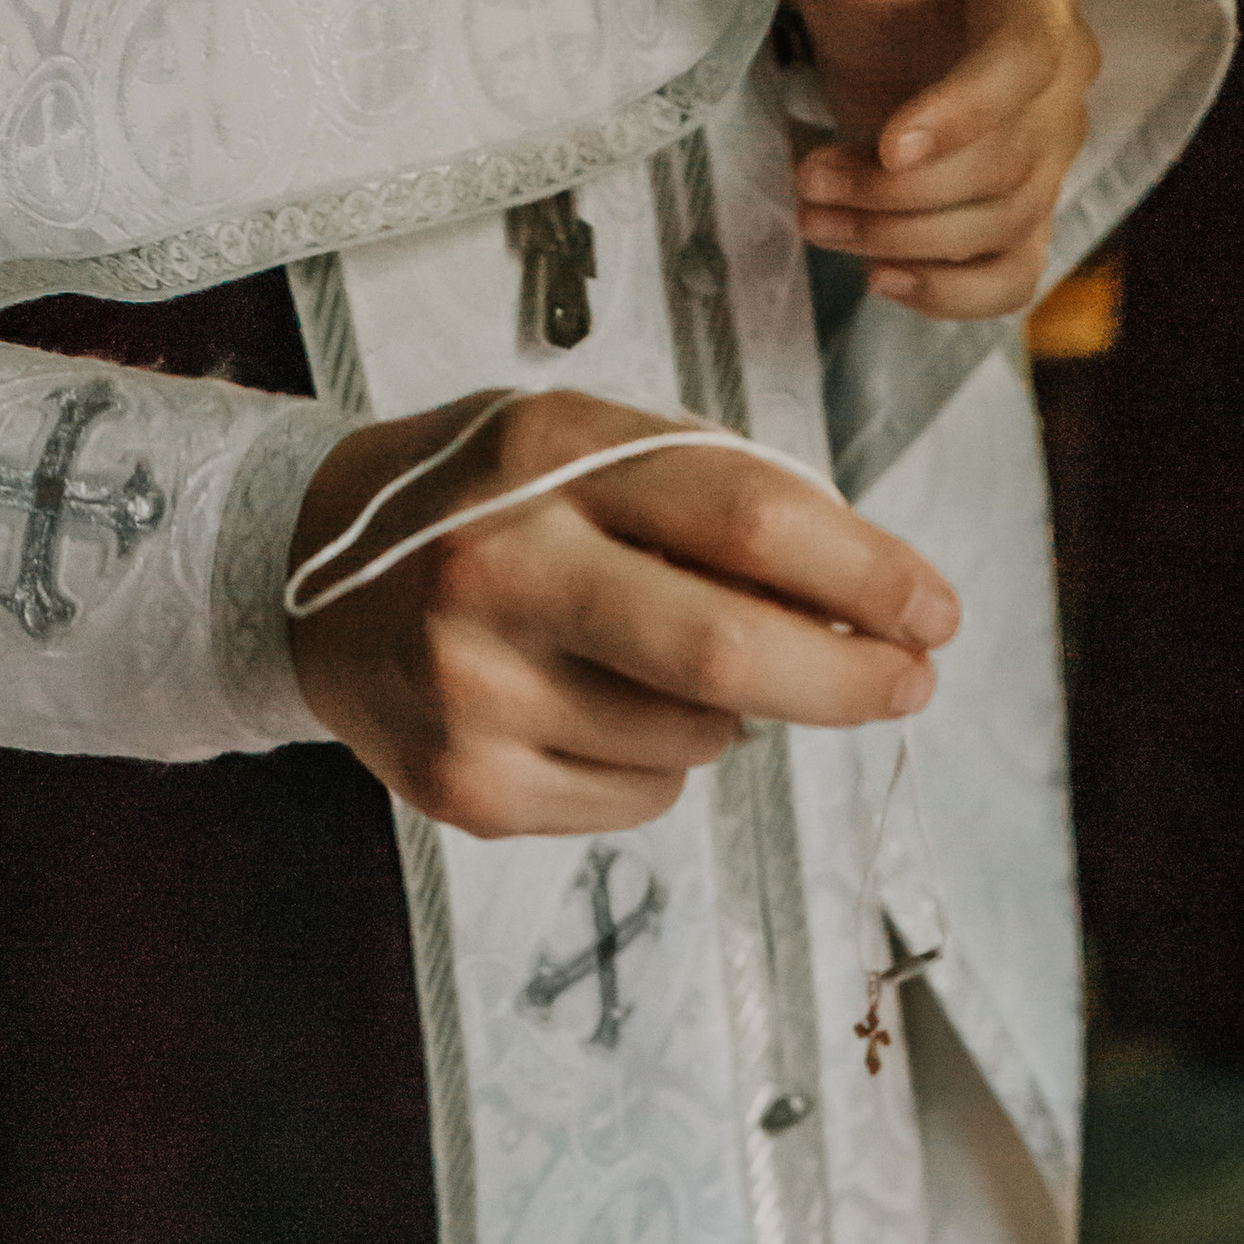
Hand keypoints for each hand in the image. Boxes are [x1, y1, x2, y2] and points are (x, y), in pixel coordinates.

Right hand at [287, 386, 957, 838]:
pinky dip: (657, 760)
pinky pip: (640, 796)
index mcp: (545, 457)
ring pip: (696, 737)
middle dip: (848, 679)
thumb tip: (867, 602)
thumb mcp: (587, 447)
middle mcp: (500, 573)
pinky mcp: (468, 787)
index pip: (748, 520)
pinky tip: (588, 710)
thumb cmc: (488, 503)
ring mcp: (476, 692)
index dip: (867, 573)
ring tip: (651, 662)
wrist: (309, 579)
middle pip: (729, 653)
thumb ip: (715, 500)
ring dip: (727, 712)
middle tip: (905, 683)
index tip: (934, 611)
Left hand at [783, 0, 1100, 320]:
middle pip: (1007, 162)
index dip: (961, 113)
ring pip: (1002, 223)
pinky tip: (881, 279)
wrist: (895, 21)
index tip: (885, 145)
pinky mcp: (1029, 212)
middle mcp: (1068, 72)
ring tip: (816, 217)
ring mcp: (1055, 152)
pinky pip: (1014, 277)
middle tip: (810, 182)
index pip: (1024, 60)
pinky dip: (951, 296)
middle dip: (899, 191)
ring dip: (900, 238)